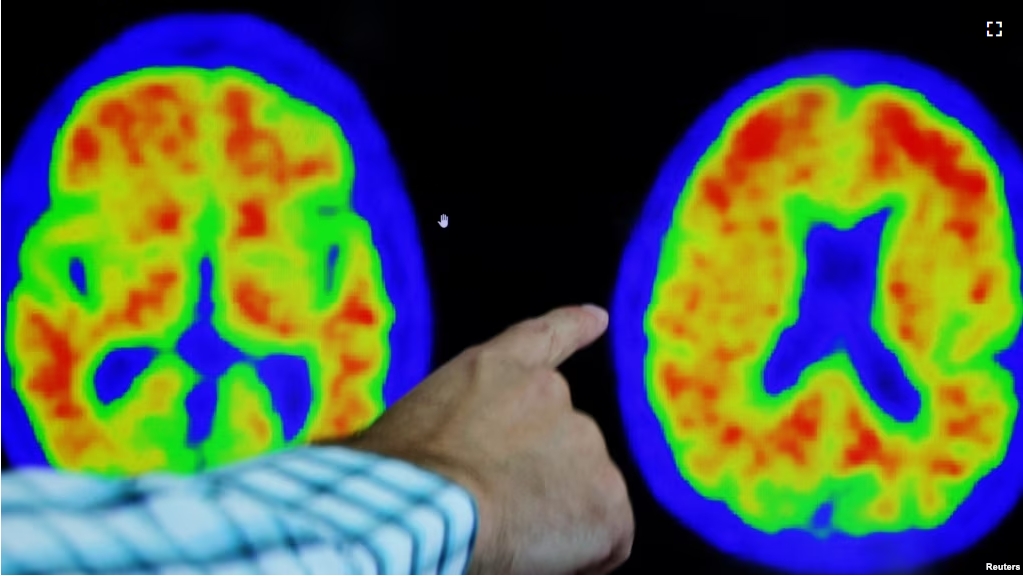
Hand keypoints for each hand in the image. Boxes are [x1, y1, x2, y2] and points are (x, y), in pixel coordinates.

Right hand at [345, 305, 633, 573]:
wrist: (420, 503)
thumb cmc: (389, 479)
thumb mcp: (404, 433)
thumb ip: (445, 435)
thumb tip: (445, 470)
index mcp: (495, 368)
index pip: (544, 337)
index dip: (574, 326)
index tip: (598, 317)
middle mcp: (551, 392)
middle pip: (562, 444)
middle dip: (539, 480)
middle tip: (491, 514)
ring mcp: (584, 442)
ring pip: (582, 495)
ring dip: (553, 519)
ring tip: (501, 536)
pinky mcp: (607, 500)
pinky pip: (606, 540)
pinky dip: (583, 557)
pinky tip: (542, 559)